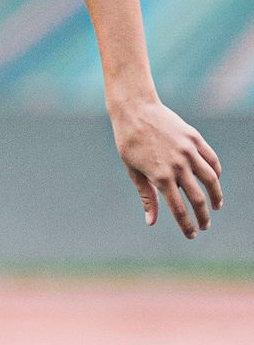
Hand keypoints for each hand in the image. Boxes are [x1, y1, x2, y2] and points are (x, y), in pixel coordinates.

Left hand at [112, 99, 222, 237]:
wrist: (135, 110)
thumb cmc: (129, 142)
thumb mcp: (133, 171)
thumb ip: (146, 196)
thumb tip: (151, 221)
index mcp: (160, 176)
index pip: (178, 208)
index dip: (186, 225)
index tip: (191, 235)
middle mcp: (178, 165)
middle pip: (198, 198)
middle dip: (203, 216)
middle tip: (205, 226)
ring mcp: (188, 151)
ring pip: (211, 179)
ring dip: (216, 196)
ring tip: (216, 206)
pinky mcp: (195, 138)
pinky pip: (211, 159)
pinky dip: (215, 172)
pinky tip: (214, 181)